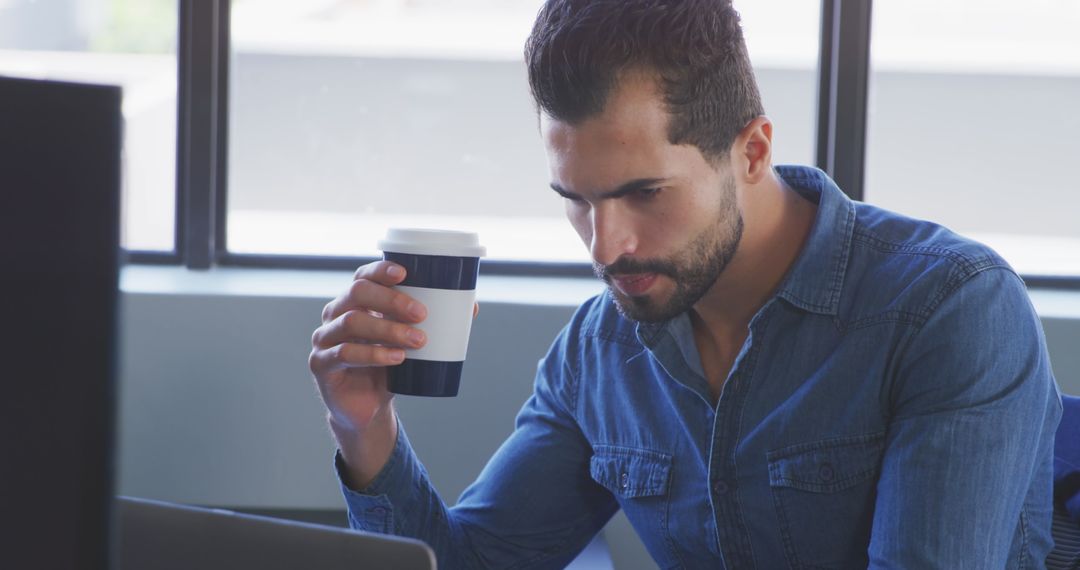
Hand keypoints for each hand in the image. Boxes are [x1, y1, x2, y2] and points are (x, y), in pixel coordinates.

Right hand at [308, 260, 427, 435]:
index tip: (406, 273)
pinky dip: (374, 354)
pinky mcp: (321, 364)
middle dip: (391, 299)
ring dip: (388, 329)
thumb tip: (472, 307)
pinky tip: (396, 358)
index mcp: (355, 301)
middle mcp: (336, 314)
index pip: (364, 275)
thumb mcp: (410, 341)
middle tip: (422, 313)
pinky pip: (345, 354)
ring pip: (352, 322)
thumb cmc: (390, 365)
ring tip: (418, 340)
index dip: (381, 270)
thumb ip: (434, 323)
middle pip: (357, 293)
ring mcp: (325, 337)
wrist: (368, 406)